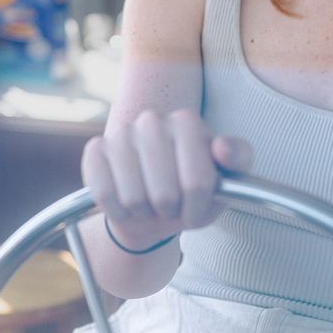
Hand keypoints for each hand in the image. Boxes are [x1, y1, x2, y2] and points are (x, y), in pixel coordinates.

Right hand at [82, 108, 252, 251]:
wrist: (153, 202)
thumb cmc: (193, 188)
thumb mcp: (226, 179)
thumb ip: (238, 159)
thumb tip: (221, 148)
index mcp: (187, 122)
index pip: (197, 182)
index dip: (196, 207)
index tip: (195, 207)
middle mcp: (152, 119)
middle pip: (164, 193)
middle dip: (170, 211)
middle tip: (171, 205)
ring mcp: (120, 133)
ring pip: (133, 197)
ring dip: (144, 212)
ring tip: (150, 203)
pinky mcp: (94, 150)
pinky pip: (105, 194)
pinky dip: (119, 211)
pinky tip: (127, 202)